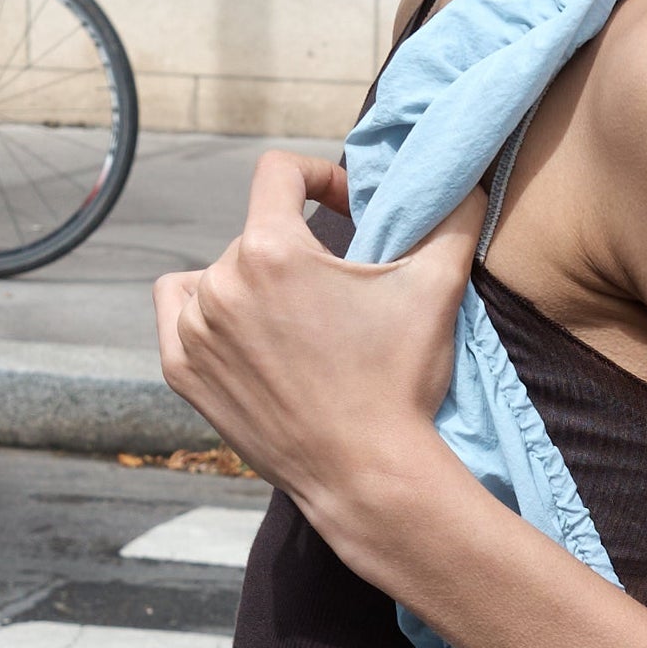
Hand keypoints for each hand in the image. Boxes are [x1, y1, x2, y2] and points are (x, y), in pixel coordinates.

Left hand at [153, 150, 488, 569]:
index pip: (279, 172)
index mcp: (271, 250)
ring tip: (291, 318)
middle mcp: (219, 283)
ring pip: (215, 274)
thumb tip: (469, 182)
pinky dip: (204, 313)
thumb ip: (451, 218)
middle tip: (335, 293)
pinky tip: (242, 332)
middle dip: (296, 251)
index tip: (344, 207)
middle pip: (254, 234)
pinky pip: (177, 312)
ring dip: (249, 284)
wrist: (366, 475)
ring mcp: (194, 331)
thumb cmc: (398, 382)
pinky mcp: (182, 371)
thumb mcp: (435, 288)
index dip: (319, 177)